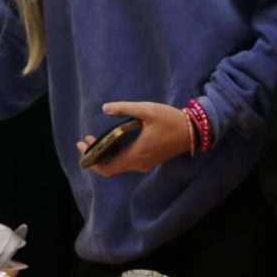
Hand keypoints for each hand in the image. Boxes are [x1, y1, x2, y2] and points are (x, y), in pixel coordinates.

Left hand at [75, 101, 190, 176]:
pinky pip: (128, 162)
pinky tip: (114, 141)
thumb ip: (125, 109)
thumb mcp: (148, 110)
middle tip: (87, 140)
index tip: (83, 145)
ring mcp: (145, 163)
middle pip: (110, 167)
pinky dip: (116, 154)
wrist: (193, 131)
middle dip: (96, 156)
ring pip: (119, 165)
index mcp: (136, 154)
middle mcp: (139, 163)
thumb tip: (105, 108)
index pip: (107, 167)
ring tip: (98, 139)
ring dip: (106, 155)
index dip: (91, 160)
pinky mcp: (150, 160)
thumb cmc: (170, 120)